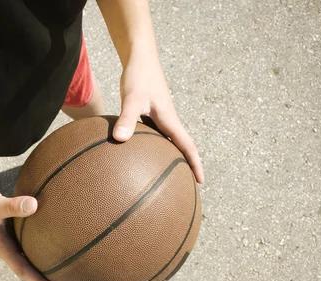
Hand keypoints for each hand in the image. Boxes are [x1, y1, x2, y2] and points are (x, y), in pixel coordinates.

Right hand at [0, 183, 62, 280]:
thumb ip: (13, 205)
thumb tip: (34, 204)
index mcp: (2, 248)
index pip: (24, 272)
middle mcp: (5, 249)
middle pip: (26, 272)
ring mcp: (6, 242)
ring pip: (25, 261)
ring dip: (40, 269)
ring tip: (60, 273)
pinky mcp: (7, 233)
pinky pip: (24, 248)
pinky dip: (36, 253)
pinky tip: (48, 248)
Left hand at [112, 52, 204, 183]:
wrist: (139, 57)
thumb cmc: (138, 76)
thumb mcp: (132, 98)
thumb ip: (126, 119)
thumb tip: (119, 140)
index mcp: (169, 120)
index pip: (187, 146)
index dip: (195, 165)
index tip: (200, 182)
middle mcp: (168, 120)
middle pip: (182, 146)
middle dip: (187, 165)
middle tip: (187, 184)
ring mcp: (160, 116)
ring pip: (170, 141)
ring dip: (173, 156)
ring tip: (169, 173)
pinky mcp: (151, 112)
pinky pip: (157, 135)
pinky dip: (156, 147)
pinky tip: (144, 153)